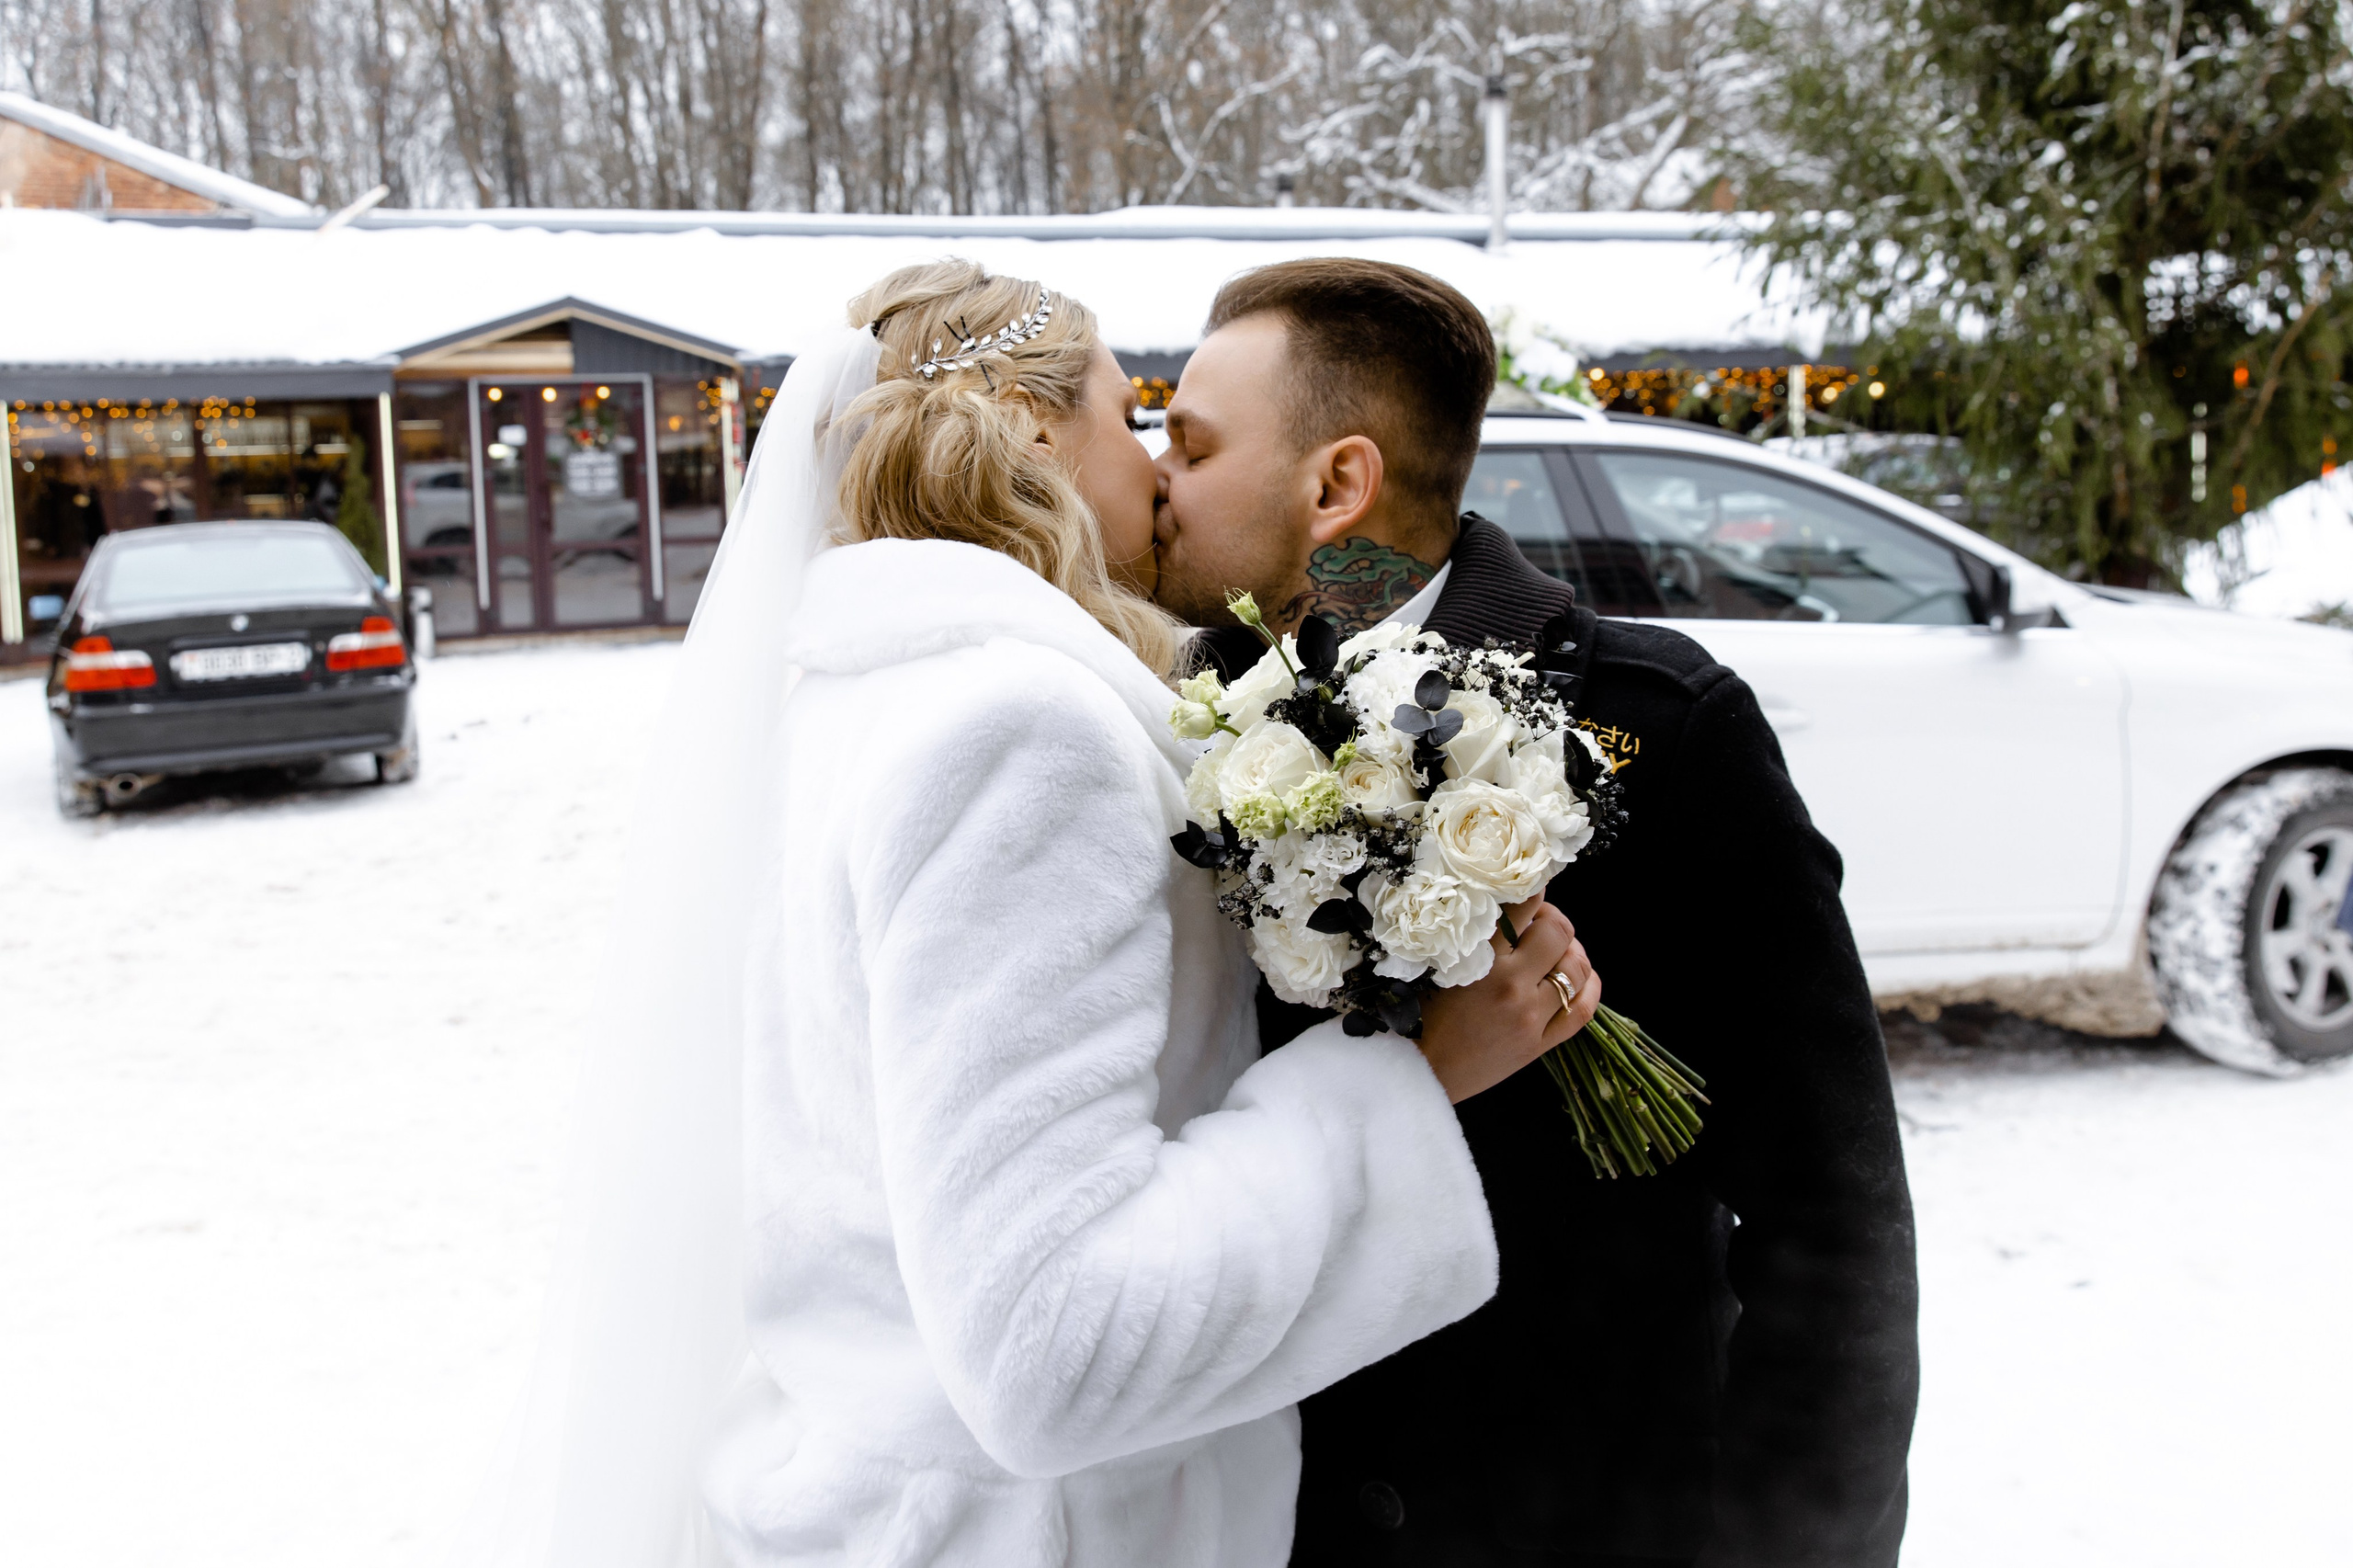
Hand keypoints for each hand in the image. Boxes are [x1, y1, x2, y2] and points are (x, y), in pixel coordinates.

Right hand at [1415, 898, 1600, 1104]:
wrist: (1416, 1072)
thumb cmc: (1415, 1016)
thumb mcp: (1436, 966)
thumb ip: (1470, 938)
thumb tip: (1499, 906)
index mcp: (1481, 961)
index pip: (1522, 907)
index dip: (1531, 887)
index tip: (1528, 882)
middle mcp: (1512, 986)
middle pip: (1558, 932)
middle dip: (1553, 918)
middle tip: (1539, 920)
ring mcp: (1530, 1017)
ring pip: (1576, 967)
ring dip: (1572, 949)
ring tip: (1559, 947)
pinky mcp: (1539, 1045)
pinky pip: (1581, 1010)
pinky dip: (1590, 987)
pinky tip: (1584, 976)